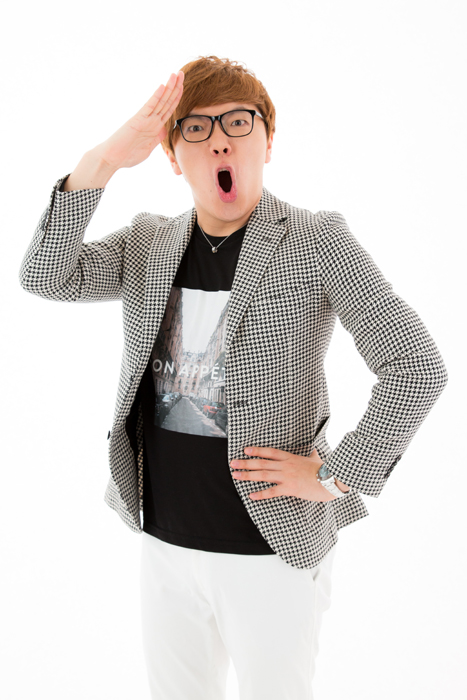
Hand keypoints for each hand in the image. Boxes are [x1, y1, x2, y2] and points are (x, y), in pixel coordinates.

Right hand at [95, 71, 184, 170]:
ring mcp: (145, 120)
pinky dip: (156, 97)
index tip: (183, 86)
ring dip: (169, 88)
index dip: (176, 97)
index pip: (169, 109)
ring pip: (161, 101)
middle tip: (181, 73)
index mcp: (155, 127)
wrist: (112, 159)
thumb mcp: (148, 148)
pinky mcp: (137, 120)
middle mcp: (151, 121)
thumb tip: (165, 130)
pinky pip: (149, 107)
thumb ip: (157, 138)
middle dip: (175, 87)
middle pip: (167, 101)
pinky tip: (163, 86)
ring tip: (176, 74)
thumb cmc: (127, 155)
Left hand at [230, 447, 348, 501]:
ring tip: (236, 475)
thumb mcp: (316, 458)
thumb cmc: (325, 469)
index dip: (257, 451)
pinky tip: (251, 495)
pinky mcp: (290, 488)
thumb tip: (314, 449)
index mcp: (291, 458)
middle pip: (262, 463)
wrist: (331, 479)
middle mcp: (286, 466)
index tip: (245, 450)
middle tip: (233, 463)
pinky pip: (272, 491)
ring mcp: (287, 476)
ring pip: (263, 475)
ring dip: (248, 475)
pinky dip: (261, 494)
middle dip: (246, 463)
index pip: (270, 452)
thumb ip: (312, 454)